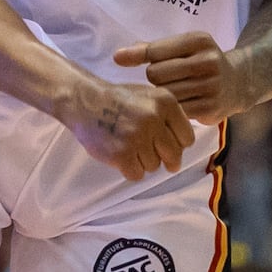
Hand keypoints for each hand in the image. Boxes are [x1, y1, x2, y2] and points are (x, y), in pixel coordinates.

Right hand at [62, 73, 193, 180]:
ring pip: (154, 166)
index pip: (187, 138)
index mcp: (165, 102)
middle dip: (165, 159)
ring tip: (129, 147)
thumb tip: (184, 144)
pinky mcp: (121, 153)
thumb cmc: (118, 100)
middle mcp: (154, 118)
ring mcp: (137, 136)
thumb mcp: (149, 96)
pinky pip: (136, 175)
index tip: (168, 146)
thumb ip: (169, 116)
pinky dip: (130, 170)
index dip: (178, 145)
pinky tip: (122, 156)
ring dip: (143, 162)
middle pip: (174, 155)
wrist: (84, 101)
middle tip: (152, 154)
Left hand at [112, 32, 245, 126]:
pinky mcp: (210, 109)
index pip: (155, 51)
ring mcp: (211, 87)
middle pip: (156, 74)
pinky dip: (170, 109)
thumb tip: (118, 57)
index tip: (121, 60)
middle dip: (153, 77)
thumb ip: (152, 49)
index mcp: (200, 41)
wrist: (237, 83)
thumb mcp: (183, 47)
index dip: (137, 57)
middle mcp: (208, 62)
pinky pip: (175, 111)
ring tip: (171, 90)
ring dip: (161, 94)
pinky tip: (174, 105)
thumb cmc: (201, 62)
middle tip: (163, 78)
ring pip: (164, 94)